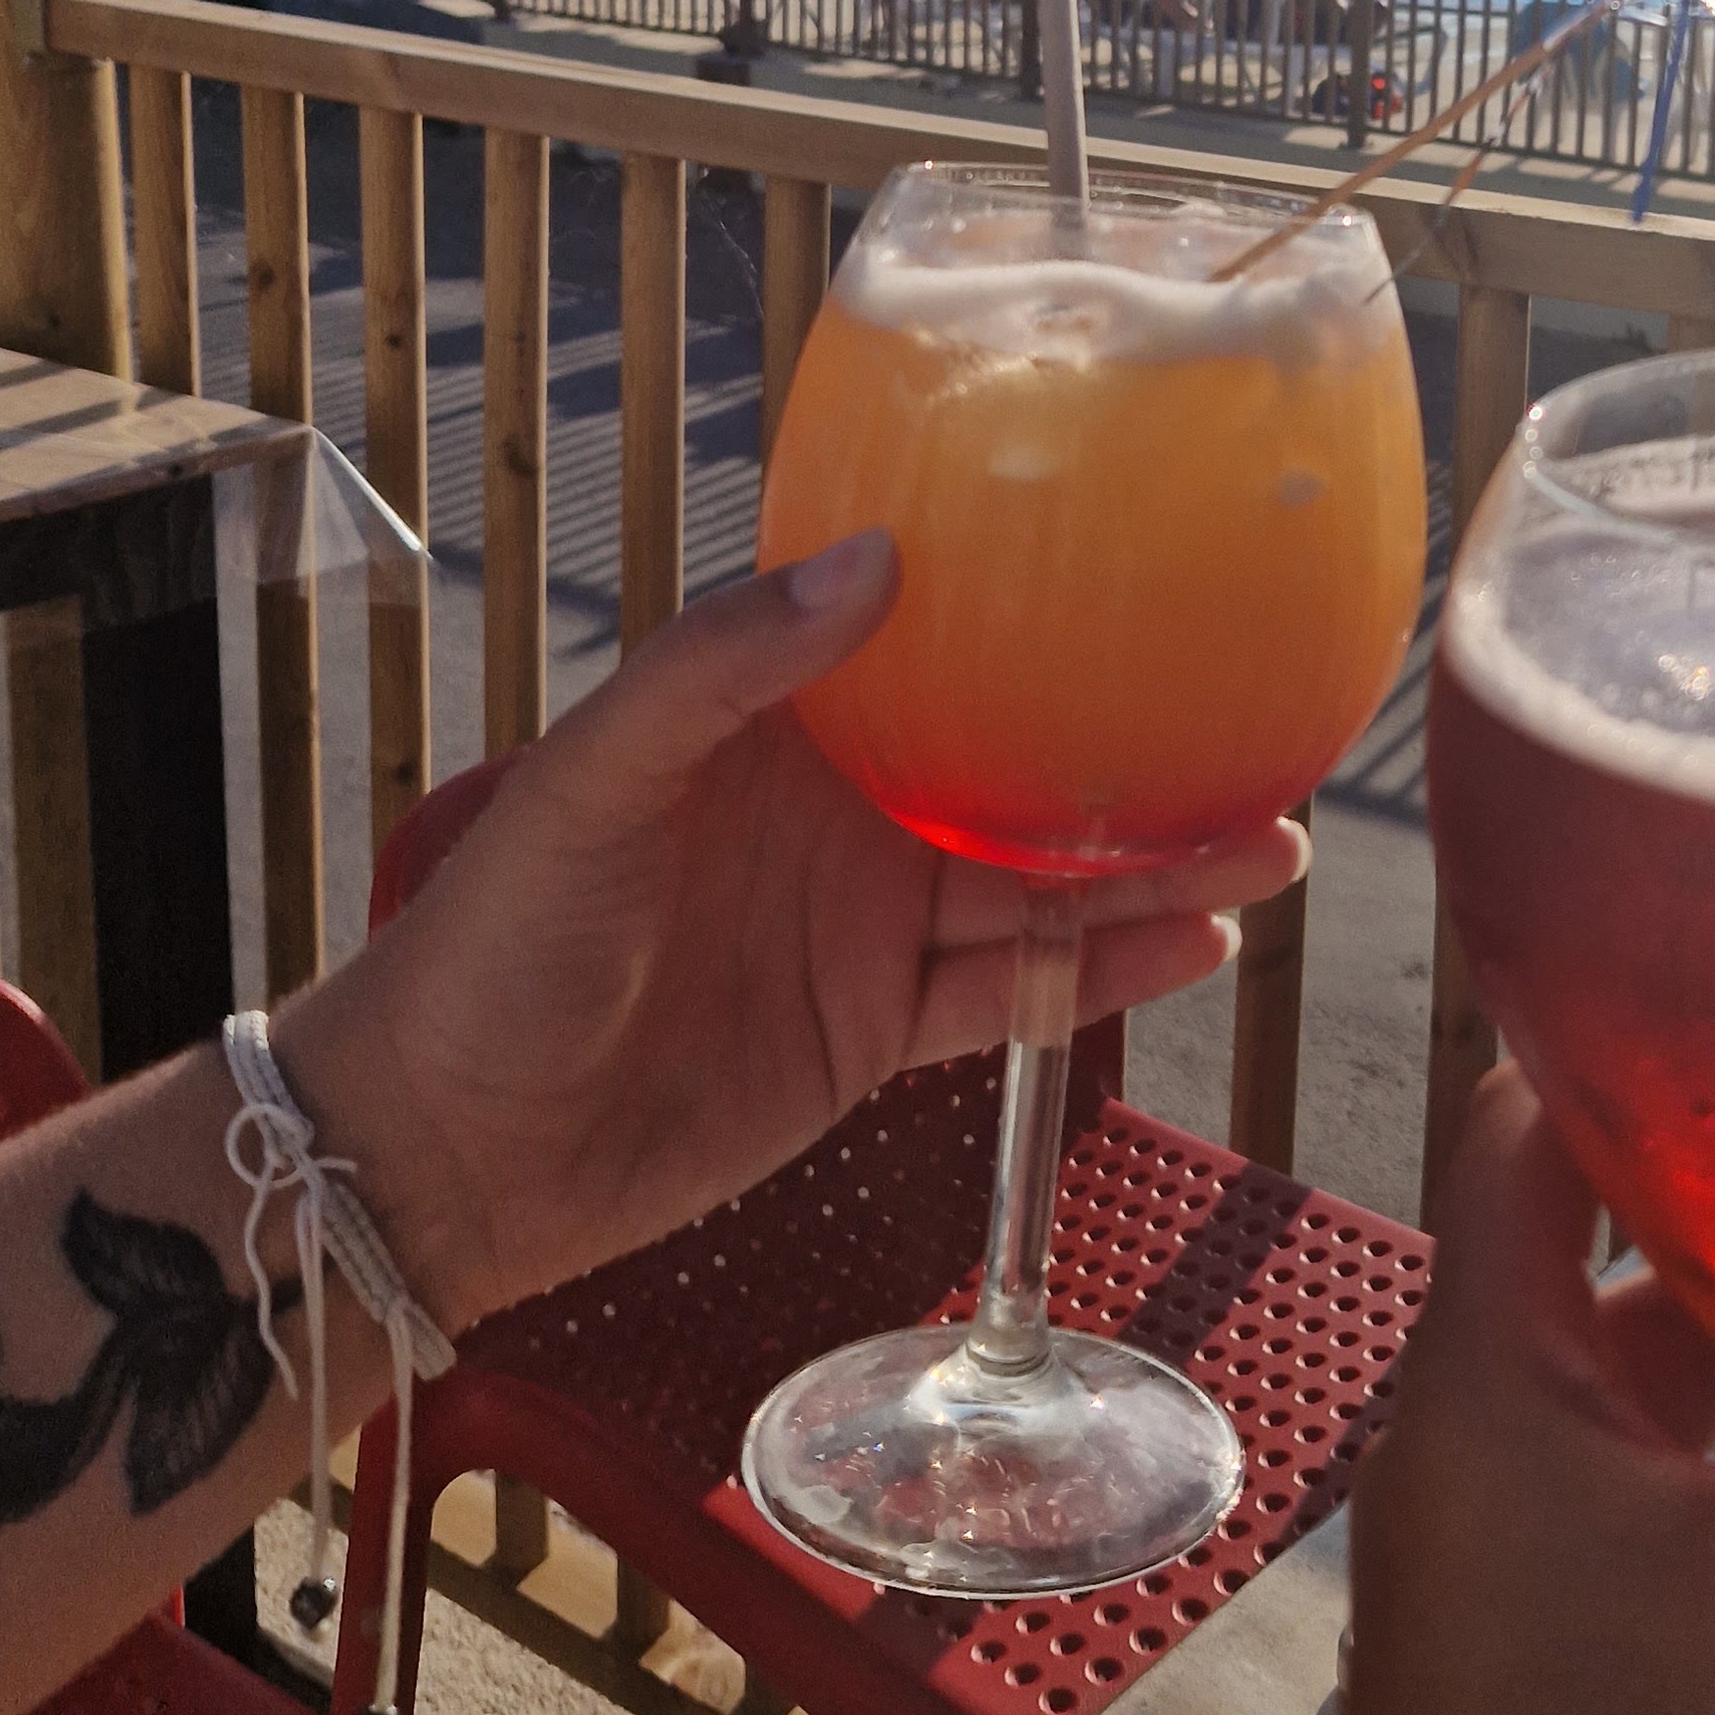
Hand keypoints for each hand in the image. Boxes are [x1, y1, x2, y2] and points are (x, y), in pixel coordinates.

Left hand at [284, 532, 1301, 1335]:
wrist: (445, 1152)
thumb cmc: (488, 946)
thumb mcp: (594, 784)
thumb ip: (723, 671)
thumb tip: (875, 563)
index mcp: (775, 724)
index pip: (924, 641)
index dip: (1029, 612)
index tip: (1145, 574)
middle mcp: (838, 811)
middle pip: (1015, 767)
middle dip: (1131, 752)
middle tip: (1259, 730)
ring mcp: (863, 923)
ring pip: (1039, 883)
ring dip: (1151, 866)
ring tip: (1270, 844)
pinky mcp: (873, 1031)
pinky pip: (1009, 994)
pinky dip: (1102, 975)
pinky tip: (1195, 947)